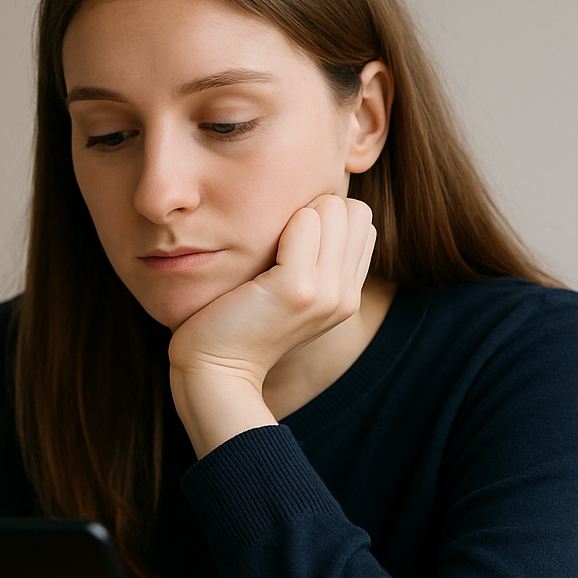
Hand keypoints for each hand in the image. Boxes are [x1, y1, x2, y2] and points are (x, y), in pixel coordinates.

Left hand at [167, 194, 376, 454]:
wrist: (215, 370)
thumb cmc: (237, 324)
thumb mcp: (287, 293)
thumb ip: (311, 260)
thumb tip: (318, 209)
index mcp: (347, 297)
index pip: (362, 223)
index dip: (328, 215)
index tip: (291, 235)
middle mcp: (345, 296)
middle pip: (356, 212)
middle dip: (319, 207)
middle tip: (278, 236)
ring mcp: (325, 293)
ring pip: (334, 209)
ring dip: (299, 212)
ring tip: (268, 244)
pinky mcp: (297, 288)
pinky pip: (305, 222)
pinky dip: (282, 221)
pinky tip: (258, 248)